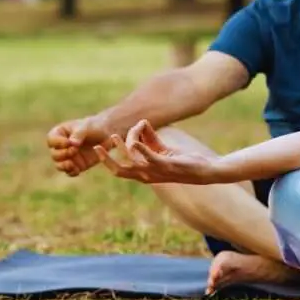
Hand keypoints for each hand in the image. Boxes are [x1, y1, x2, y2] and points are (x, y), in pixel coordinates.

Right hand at [47, 117, 112, 175]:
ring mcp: (68, 157)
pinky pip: (70, 172)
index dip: (58, 143)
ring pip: (59, 165)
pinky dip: (72, 172)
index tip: (69, 142)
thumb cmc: (93, 127)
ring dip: (64, 166)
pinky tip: (78, 170)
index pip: (51, 140)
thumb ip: (79, 134)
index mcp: (59, 134)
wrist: (106, 135)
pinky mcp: (76, 165)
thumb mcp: (86, 127)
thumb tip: (72, 143)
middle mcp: (61, 147)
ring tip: (71, 164)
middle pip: (54, 154)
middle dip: (62, 154)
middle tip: (74, 150)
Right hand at [95, 119, 215, 183]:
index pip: (120, 170)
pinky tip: (135, 140)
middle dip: (106, 160)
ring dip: (122, 147)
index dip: (107, 161)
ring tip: (116, 136)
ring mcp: (156, 172)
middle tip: (96, 148)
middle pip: (120, 171)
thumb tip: (140, 123)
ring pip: (132, 161)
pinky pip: (150, 157)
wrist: (204, 170)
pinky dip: (141, 148)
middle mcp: (148, 176)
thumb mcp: (163, 149)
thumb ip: (150, 138)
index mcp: (145, 173)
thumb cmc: (183, 160)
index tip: (97, 149)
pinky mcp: (166, 165)